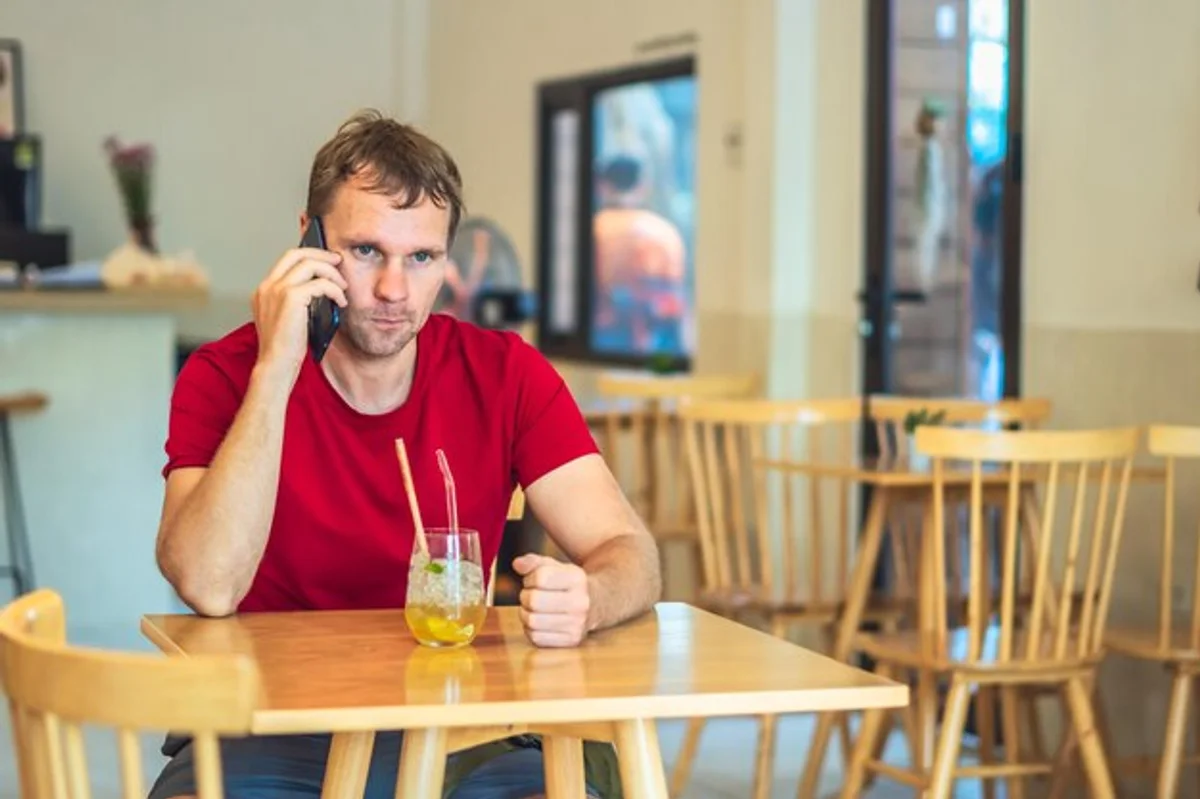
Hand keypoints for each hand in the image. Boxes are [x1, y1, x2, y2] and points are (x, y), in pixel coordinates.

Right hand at [251, 247, 346, 386]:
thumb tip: (320, 286)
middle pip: (297, 254)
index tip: (327, 261)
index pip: (286, 259)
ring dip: (332, 273)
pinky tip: (341, 302)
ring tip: (343, 287)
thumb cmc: (285, 348)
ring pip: (310, 264)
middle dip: (321, 255)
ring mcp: (277, 290)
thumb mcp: (287, 318)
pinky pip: (320, 283)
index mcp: (264, 290)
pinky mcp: (291, 298)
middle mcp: (268, 286)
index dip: (309, 255)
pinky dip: (335, 290)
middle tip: (339, 262)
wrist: (276, 365)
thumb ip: (295, 300)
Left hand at [512, 553, 591, 647]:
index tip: (533, 581)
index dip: (529, 578)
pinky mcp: (571, 640)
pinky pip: (536, 637)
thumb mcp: (554, 567)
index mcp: (577, 579)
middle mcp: (581, 602)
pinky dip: (531, 629)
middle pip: (534, 600)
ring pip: (532, 621)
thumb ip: (533, 562)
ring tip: (535, 609)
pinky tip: (540, 622)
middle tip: (531, 596)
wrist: (597, 604)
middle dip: (525, 596)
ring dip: (526, 614)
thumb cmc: (568, 584)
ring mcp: (578, 624)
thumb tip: (517, 564)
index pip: (540, 577)